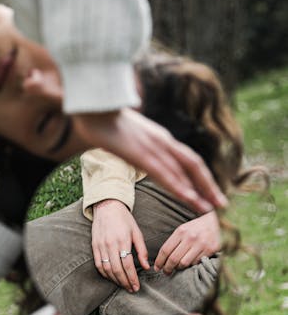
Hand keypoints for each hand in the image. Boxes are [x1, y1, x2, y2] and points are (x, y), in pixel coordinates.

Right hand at [73, 108, 227, 213]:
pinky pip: (165, 174)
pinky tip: (189, 199)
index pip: (187, 158)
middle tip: (222, 203)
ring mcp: (153, 147)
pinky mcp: (141, 154)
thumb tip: (140, 152)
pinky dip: (179, 187)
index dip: (201, 176)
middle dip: (208, 185)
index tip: (211, 191)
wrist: (92, 106)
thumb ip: (139, 144)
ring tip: (210, 208)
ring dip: (198, 192)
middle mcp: (163, 141)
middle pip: (193, 165)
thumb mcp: (129, 133)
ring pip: (182, 172)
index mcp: (161, 137)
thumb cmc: (105, 119)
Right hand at [92, 199, 149, 290]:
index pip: (127, 265)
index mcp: (122, 240)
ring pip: (106, 269)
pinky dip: (105, 274)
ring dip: (115, 280)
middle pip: (117, 269)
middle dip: (124, 282)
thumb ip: (142, 250)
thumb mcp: (137, 232)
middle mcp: (110, 244)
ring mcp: (100, 246)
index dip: (132, 278)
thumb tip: (146, 266)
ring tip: (123, 285)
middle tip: (131, 289)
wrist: (107, 206)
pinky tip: (112, 278)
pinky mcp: (94, 246)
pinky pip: (98, 264)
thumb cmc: (124, 219)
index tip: (137, 286)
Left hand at [154, 211, 220, 273]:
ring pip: (184, 263)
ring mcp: (201, 244)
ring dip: (179, 268)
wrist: (219, 222)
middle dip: (167, 268)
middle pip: (173, 259)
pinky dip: (191, 265)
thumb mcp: (185, 229)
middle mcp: (190, 237)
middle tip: (166, 272)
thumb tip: (164, 257)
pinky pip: (196, 263)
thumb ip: (175, 241)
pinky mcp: (210, 250)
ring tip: (177, 268)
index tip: (157, 267)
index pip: (165, 250)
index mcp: (181, 231)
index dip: (159, 261)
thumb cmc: (198, 227)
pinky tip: (190, 263)